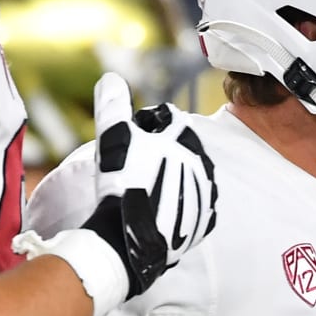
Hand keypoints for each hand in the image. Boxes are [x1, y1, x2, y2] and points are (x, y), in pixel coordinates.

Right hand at [83, 73, 217, 296]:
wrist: (128, 237)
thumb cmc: (120, 184)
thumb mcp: (113, 137)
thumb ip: (113, 105)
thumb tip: (111, 77)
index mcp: (186, 140)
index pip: (169, 119)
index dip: (146, 123)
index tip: (131, 132)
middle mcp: (202, 165)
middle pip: (182, 148)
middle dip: (162, 149)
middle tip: (137, 159)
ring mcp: (205, 195)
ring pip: (191, 176)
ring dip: (174, 175)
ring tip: (149, 183)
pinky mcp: (202, 222)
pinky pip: (196, 206)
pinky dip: (182, 202)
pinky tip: (164, 205)